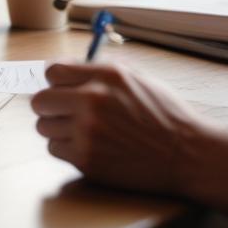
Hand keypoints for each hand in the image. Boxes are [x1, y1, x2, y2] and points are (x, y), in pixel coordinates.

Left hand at [31, 62, 213, 195]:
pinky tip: (89, 146)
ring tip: (82, 130)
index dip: (54, 79)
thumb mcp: (137, 78)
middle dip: (50, 104)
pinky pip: (55, 149)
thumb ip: (97, 70)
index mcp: (106, 76)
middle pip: (39, 100)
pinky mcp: (87, 160)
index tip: (61, 87)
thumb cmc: (163, 114)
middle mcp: (93, 101)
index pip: (52, 71)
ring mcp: (88, 133)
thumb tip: (61, 68)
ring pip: (43, 127)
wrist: (188, 155)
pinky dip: (66, 148)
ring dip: (58, 128)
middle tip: (64, 110)